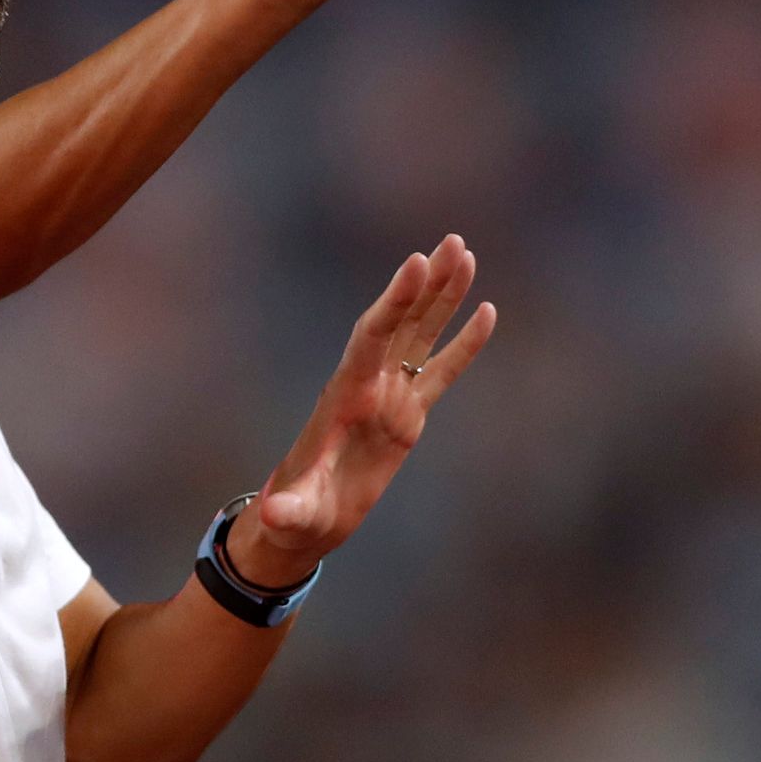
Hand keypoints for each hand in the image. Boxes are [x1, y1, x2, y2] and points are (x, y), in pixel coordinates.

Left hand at [220, 235, 499, 588]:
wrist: (306, 520)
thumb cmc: (298, 514)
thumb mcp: (294, 514)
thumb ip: (288, 511)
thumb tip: (274, 516)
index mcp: (346, 394)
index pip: (373, 336)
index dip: (395, 300)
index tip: (416, 262)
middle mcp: (369, 384)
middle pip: (401, 322)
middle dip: (426, 282)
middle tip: (452, 242)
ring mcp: (390, 396)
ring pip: (422, 335)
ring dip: (443, 296)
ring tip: (464, 255)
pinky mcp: (408, 415)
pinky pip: (441, 371)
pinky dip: (464, 344)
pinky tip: (486, 313)